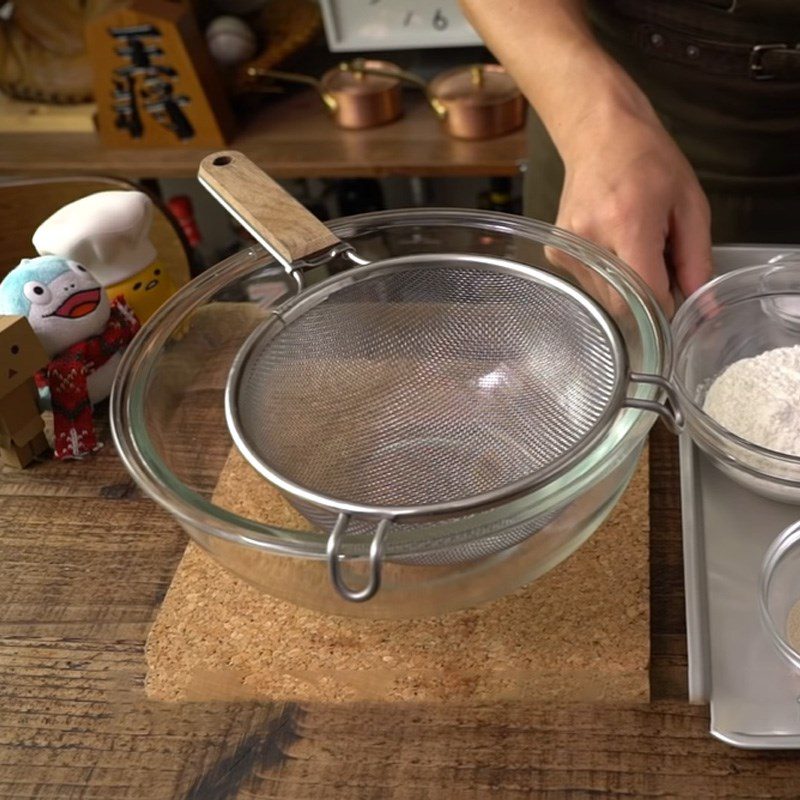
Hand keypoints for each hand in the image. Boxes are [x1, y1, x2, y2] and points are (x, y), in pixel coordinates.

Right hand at [555, 108, 712, 316]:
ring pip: (604, 298)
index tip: (675, 295)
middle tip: (656, 262)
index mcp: (628, 223)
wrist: (599, 134)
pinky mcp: (556, 252)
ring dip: (625, 286)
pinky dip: (607, 276)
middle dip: (645, 296)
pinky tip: (611, 244)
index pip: (646, 295)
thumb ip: (696, 260)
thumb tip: (703, 308)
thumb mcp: (690, 204)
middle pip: (623, 304)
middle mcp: (590, 238)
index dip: (666, 304)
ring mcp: (568, 247)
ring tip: (632, 245)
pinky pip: (588, 284)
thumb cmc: (649, 161)